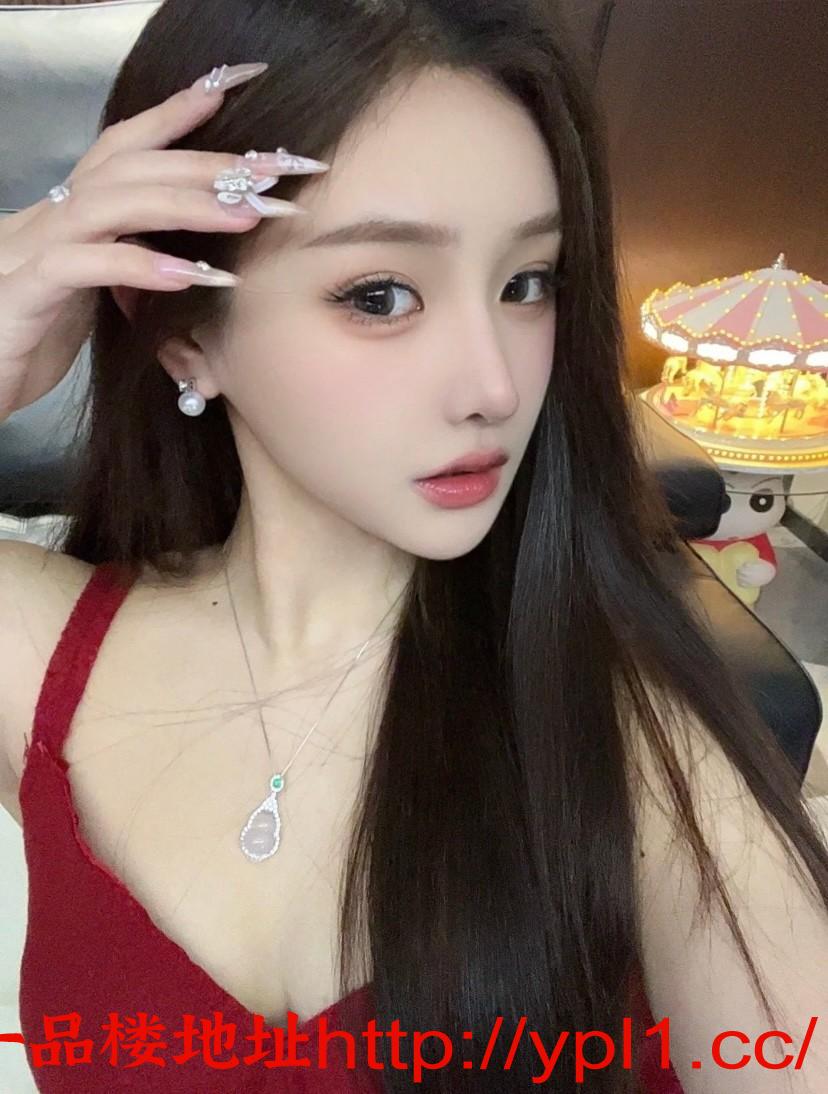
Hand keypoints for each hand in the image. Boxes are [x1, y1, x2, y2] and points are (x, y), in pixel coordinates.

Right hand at [0, 61, 325, 419]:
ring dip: (185, 205)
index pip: (120, 153)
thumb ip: (128, 277)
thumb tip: (188, 268)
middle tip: (273, 172)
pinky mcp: (23, 293)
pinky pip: (82, 265)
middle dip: (204, 164)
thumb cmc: (27, 344)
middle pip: (128, 168)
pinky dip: (139, 265)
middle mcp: (46, 222)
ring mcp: (30, 252)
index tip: (225, 95)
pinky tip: (188, 275)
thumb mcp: (89, 303)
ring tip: (246, 215)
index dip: (169, 120)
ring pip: (110, 204)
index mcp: (65, 219)